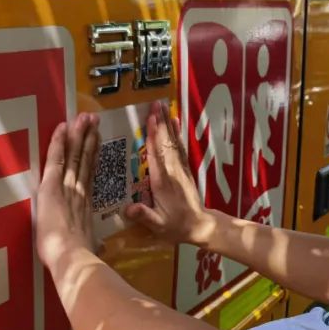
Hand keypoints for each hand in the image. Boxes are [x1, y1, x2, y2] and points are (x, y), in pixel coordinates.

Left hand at [36, 113, 100, 274]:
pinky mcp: (52, 187)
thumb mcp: (89, 249)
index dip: (93, 157)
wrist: (73, 258)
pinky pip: (55, 159)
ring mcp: (67, 188)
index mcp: (85, 206)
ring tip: (85, 117)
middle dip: (89, 139)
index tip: (97, 141)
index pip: (88, 176)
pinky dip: (59, 142)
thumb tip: (101, 249)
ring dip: (79, 135)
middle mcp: (78, 192)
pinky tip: (62, 126)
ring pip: (74, 155)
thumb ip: (94, 244)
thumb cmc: (81, 258)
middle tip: (93, 119)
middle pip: (84, 160)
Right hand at [124, 102, 216, 245]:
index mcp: (162, 182)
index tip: (149, 119)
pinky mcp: (185, 169)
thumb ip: (144, 216)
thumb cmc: (175, 226)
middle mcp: (172, 171)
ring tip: (163, 105)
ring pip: (173, 142)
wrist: (199, 226)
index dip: (152, 137)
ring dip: (168, 123)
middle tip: (155, 103)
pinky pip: (179, 147)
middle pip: (165, 143)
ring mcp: (180, 168)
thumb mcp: (158, 225)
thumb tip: (128, 209)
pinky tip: (175, 121)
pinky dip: (177, 133)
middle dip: (160, 123)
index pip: (156, 155)